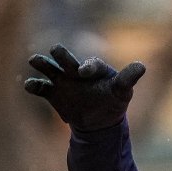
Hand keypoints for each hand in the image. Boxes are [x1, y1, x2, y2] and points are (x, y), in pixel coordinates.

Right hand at [24, 44, 146, 132]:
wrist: (97, 120)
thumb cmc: (112, 101)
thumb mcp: (122, 91)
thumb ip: (128, 79)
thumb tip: (142, 66)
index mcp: (94, 68)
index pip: (92, 64)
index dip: (88, 66)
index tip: (84, 71)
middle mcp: (75, 70)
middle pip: (67, 60)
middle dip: (62, 55)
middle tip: (56, 49)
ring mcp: (62, 80)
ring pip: (50, 68)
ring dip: (42, 63)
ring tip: (34, 60)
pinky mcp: (52, 92)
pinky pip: (41, 87)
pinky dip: (34, 86)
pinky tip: (29, 85)